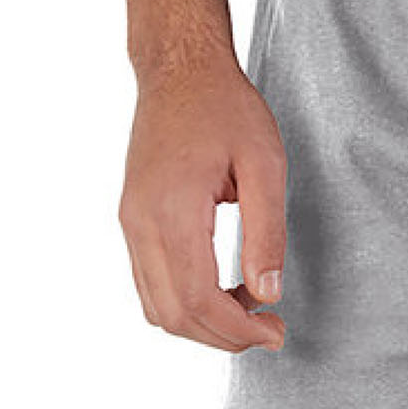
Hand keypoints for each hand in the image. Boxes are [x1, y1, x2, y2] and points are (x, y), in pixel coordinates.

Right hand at [119, 56, 286, 352]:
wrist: (180, 72)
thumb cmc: (226, 109)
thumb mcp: (265, 165)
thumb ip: (267, 232)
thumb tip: (268, 293)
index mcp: (172, 211)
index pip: (197, 299)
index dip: (237, 329)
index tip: (276, 331)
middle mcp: (141, 223)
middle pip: (173, 314)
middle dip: (224, 336)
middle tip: (271, 331)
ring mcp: (130, 223)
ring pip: (157, 306)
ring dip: (204, 323)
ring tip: (253, 311)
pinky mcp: (133, 220)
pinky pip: (151, 283)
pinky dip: (187, 302)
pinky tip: (227, 290)